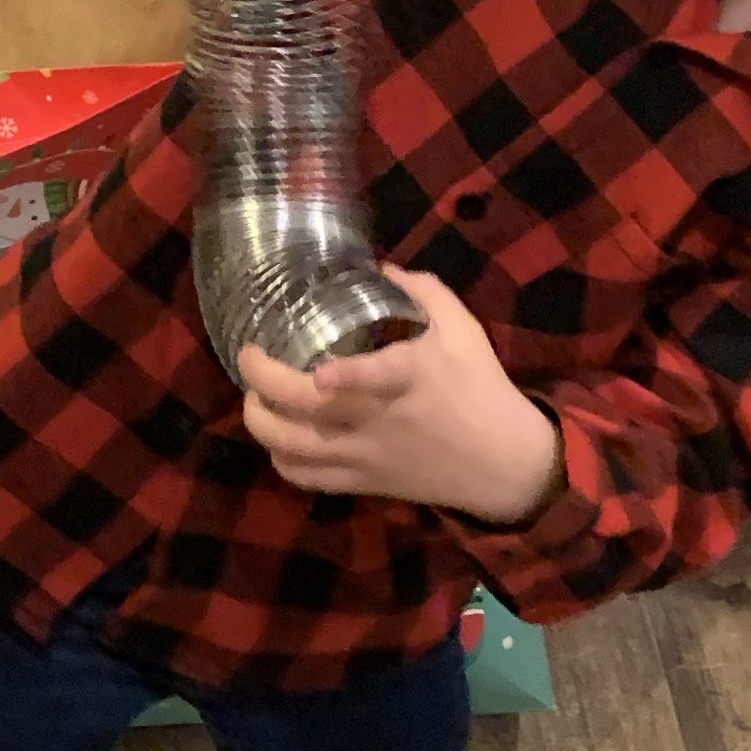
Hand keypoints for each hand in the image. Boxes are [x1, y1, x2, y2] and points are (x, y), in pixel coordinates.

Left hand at [235, 266, 560, 524]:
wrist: (502, 464)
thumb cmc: (481, 388)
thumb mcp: (463, 330)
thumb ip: (423, 291)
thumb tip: (380, 267)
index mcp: (411, 379)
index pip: (379, 378)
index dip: (348, 377)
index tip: (319, 374)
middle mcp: (380, 421)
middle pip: (309, 412)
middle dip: (264, 383)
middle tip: (249, 354)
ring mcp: (366, 457)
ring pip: (294, 449)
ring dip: (260, 420)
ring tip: (254, 396)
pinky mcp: (362, 483)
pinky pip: (305, 478)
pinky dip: (280, 457)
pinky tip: (278, 436)